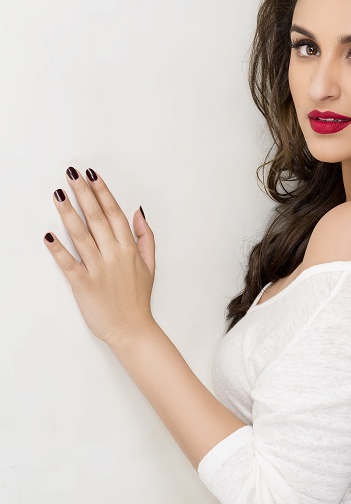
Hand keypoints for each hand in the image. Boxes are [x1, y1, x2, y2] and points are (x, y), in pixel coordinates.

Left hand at [44, 167, 155, 346]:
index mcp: (128, 248)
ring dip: (68, 213)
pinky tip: (48, 236)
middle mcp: (113, 255)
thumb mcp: (150, 264)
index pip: (114, 213)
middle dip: (84, 193)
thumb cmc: (138, 299)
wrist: (132, 329)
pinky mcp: (84, 285)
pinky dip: (58, 250)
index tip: (92, 175)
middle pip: (96, 218)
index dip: (102, 192)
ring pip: (81, 235)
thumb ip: (144, 236)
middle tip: (72, 174)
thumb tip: (138, 212)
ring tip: (59, 194)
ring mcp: (98, 269)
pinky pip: (68, 264)